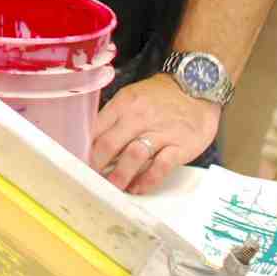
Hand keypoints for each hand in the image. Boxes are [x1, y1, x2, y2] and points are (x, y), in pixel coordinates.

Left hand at [89, 73, 219, 194]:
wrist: (198, 87)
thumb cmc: (160, 97)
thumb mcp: (132, 97)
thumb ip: (114, 118)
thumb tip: (93, 143)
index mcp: (123, 104)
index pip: (96, 128)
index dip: (85, 148)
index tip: (78, 162)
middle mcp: (139, 117)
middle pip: (110, 143)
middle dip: (97, 164)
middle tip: (90, 178)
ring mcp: (161, 132)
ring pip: (133, 156)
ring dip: (119, 175)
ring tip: (112, 188)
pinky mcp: (181, 146)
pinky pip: (160, 166)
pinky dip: (147, 180)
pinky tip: (138, 188)